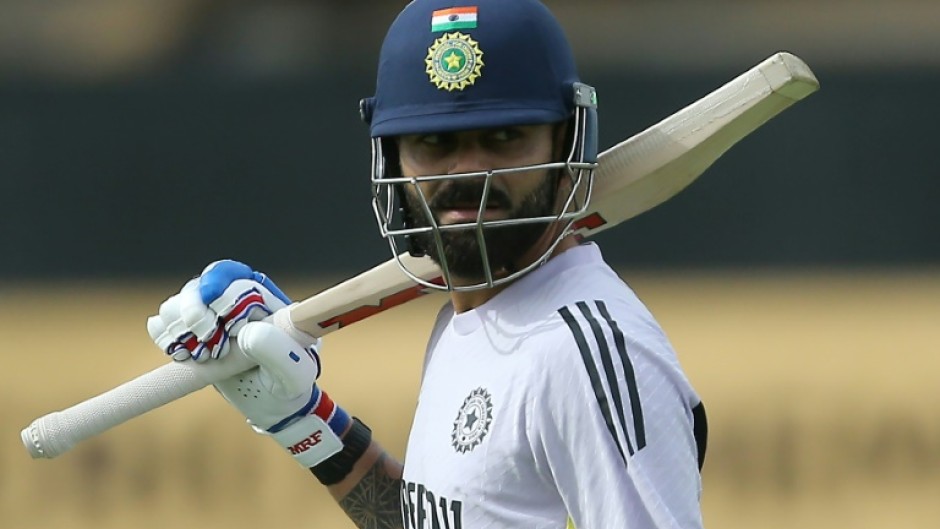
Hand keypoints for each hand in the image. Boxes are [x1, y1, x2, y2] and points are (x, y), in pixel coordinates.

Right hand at [146, 260, 349, 466]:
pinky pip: (162, 321)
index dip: (218, 290)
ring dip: (179, 330)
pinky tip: (183, 356)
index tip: (216, 319)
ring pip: (176, 303)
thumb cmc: (290, 386)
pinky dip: (164, 337)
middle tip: (210, 350)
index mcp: (266, 300)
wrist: (274, 404)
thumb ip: (277, 351)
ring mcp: (210, 316)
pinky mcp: (191, 333)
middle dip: (195, 316)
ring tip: (201, 357)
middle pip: (198, 286)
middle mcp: (235, 301)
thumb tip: (248, 331)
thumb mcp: (293, 374)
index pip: (234, 277)